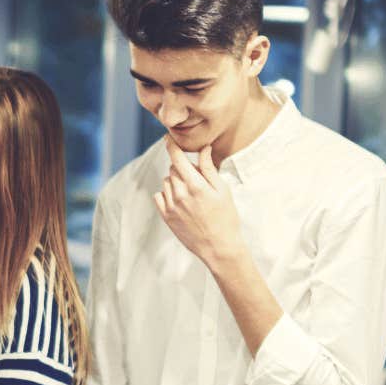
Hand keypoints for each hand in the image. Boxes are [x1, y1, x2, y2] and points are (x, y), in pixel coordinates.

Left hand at [153, 144, 243, 267]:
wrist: (219, 247)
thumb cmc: (226, 217)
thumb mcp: (222, 190)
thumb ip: (209, 168)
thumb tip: (203, 148)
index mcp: (195, 185)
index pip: (177, 157)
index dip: (171, 144)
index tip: (168, 137)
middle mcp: (179, 194)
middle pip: (173, 169)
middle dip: (183, 168)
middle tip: (198, 179)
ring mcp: (171, 206)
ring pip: (166, 182)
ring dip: (176, 181)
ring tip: (192, 194)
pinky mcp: (166, 217)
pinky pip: (159, 196)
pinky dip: (167, 194)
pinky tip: (181, 201)